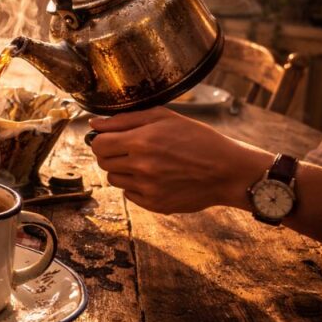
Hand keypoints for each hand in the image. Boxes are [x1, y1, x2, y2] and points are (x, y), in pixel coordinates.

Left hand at [89, 107, 269, 212]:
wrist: (228, 170)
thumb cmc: (198, 139)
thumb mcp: (164, 117)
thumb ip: (125, 119)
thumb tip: (94, 123)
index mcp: (141, 142)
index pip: (97, 144)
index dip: (101, 140)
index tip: (110, 138)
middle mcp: (141, 167)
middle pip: (103, 162)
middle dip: (111, 154)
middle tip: (130, 149)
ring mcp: (147, 188)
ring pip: (114, 179)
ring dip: (123, 171)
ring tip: (146, 163)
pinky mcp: (155, 204)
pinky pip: (130, 195)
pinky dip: (137, 186)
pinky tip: (156, 177)